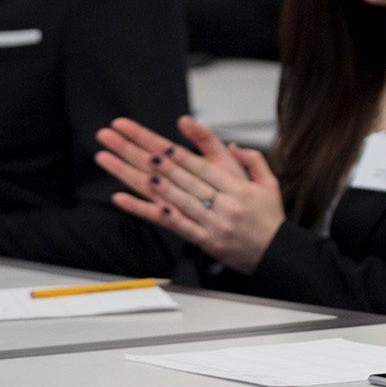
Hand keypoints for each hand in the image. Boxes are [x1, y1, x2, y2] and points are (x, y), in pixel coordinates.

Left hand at [96, 115, 284, 272]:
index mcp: (235, 185)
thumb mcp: (269, 182)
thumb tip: (229, 143)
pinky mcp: (201, 239)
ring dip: (132, 175)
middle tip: (111, 136)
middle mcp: (220, 201)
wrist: (277, 254)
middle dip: (138, 151)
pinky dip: (143, 209)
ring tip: (109, 159)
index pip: (192, 160)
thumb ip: (250, 159)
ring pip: (165, 194)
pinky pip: (168, 222)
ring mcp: (208, 221)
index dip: (163, 145)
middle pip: (172, 172)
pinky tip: (121, 198)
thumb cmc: (269, 218)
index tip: (138, 132)